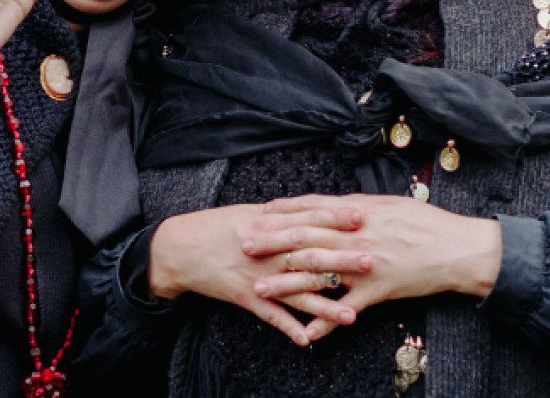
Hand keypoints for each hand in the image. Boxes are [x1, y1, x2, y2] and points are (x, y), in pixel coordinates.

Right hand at [148, 205, 360, 346]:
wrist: (178, 249)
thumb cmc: (214, 227)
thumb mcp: (247, 213)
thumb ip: (279, 215)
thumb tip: (308, 209)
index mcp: (268, 223)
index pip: (308, 219)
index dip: (336, 218)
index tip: (364, 216)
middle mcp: (266, 249)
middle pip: (310, 255)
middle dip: (341, 260)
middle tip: (372, 261)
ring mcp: (257, 275)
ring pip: (296, 292)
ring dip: (325, 305)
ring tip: (352, 314)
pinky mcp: (244, 297)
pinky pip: (270, 315)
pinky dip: (288, 328)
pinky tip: (308, 340)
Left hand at [244, 194, 501, 340]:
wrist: (460, 249)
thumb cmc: (427, 223)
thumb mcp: (390, 204)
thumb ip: (358, 205)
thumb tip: (333, 203)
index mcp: (360, 211)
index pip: (313, 208)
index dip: (284, 211)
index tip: (259, 213)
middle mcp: (357, 235)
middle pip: (305, 237)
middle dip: (272, 243)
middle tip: (243, 246)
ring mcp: (365, 264)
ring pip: (317, 273)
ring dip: (285, 282)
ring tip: (259, 290)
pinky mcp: (378, 290)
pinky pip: (346, 309)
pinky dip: (325, 322)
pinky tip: (304, 333)